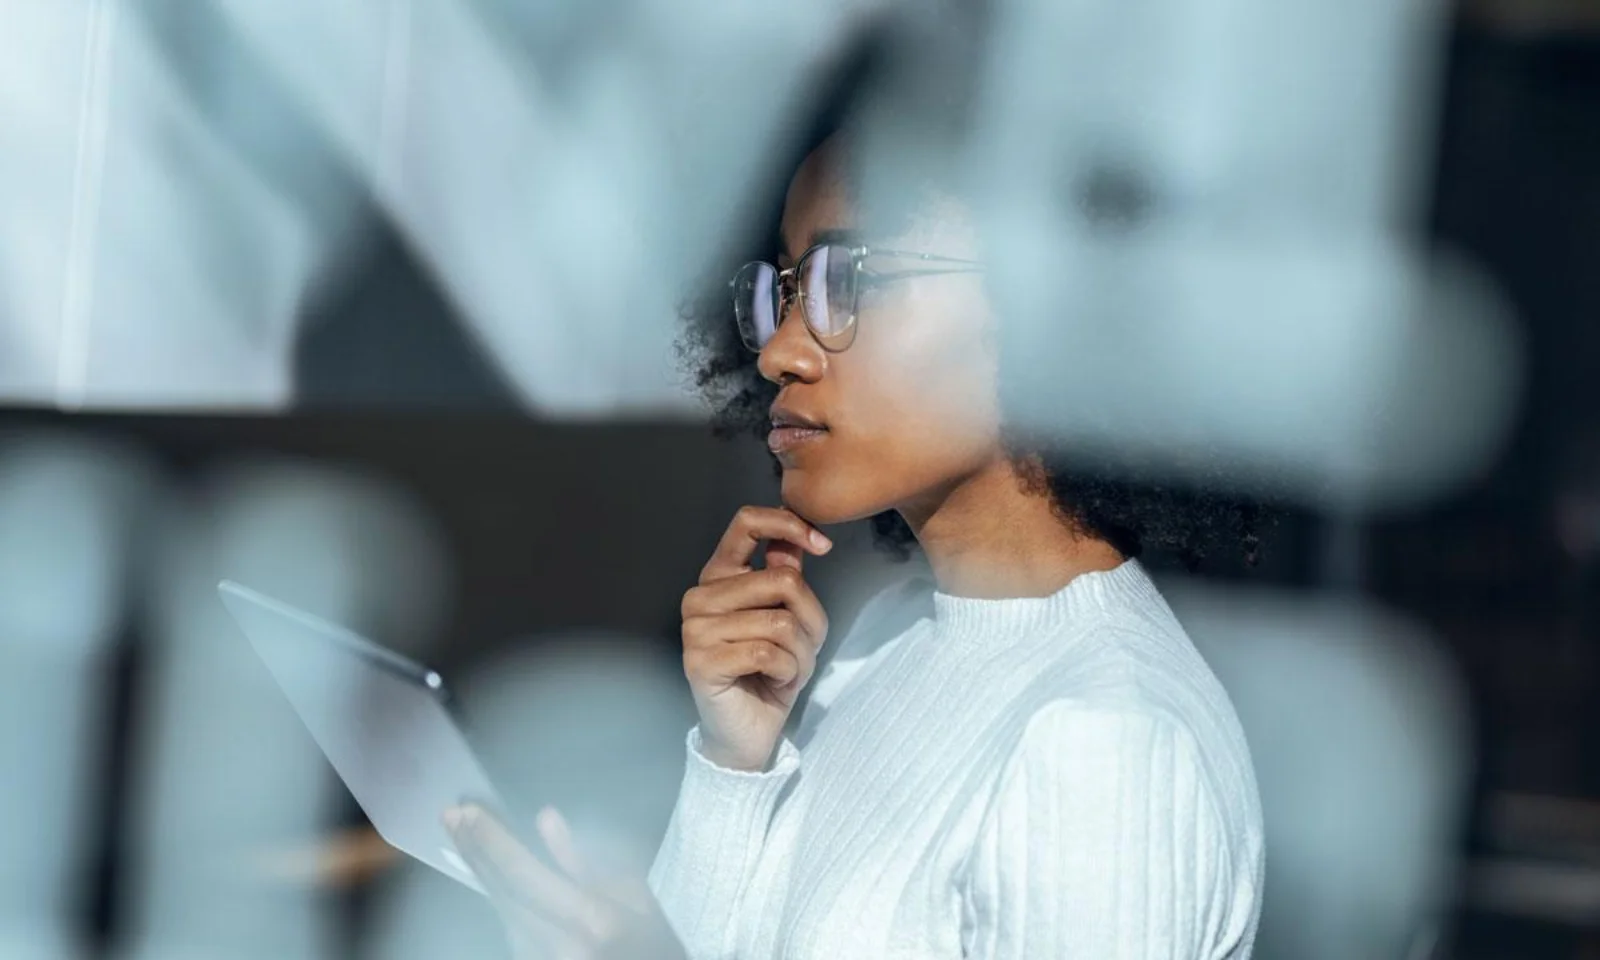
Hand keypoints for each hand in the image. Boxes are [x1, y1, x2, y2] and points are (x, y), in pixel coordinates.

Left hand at [444, 803, 685, 959]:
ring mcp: (538, 959)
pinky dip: (495, 890)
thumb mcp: (634, 892)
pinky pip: (507, 921)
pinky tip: (483, 866)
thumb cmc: (649, 936)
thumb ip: (584, 858)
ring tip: (460, 832)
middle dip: (475, 850)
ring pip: (499, 907)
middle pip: (503, 891)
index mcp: (590, 920)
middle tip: (451, 814)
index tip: (468, 811)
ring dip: (479, 868)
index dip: (493, 841)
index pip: (525, 874)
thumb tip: (545, 818)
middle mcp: (556, 944)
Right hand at [679, 506, 831, 771]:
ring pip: (780, 622)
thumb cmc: (770, 671)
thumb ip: (786, 576)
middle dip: (810, 621)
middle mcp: (700, 596)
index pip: (747, 523)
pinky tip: (775, 681)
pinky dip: (787, 671)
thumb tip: (798, 540)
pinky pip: (768, 653)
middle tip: (802, 649)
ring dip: (801, 654)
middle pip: (782, 581)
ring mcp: (695, 629)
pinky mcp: (701, 662)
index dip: (789, 525)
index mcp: (719, 575)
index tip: (822, 545)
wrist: (750, 731)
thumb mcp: (789, 617)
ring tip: (787, 670)